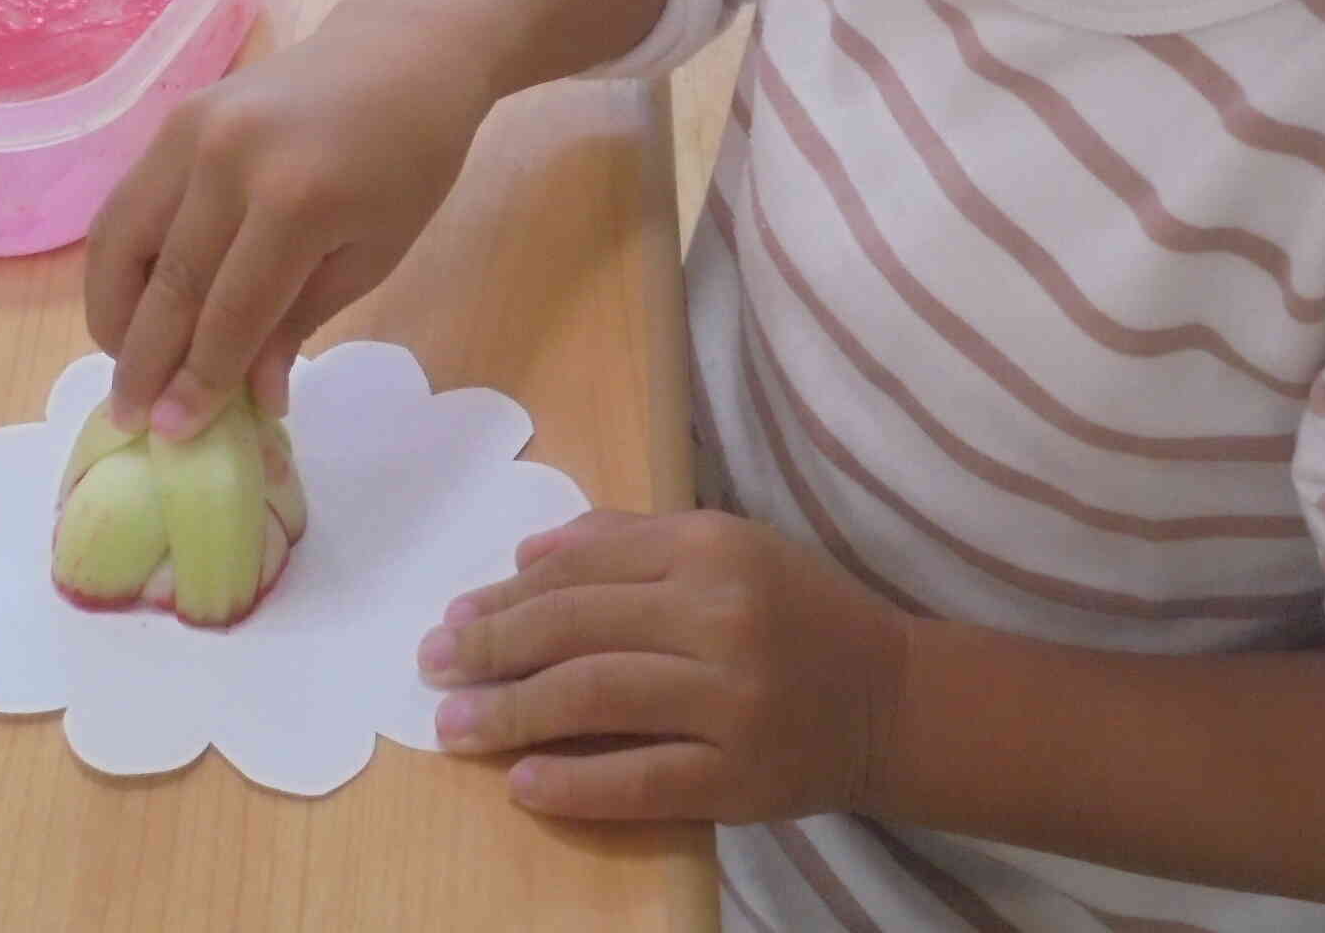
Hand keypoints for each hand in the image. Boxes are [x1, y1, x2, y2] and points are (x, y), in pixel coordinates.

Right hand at [85, 0, 496, 435]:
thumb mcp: (374, 255)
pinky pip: (126, 203)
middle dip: (145, 362)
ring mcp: (191, 131)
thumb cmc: (410, 160)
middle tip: (132, 420)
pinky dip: (118, 261)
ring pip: (121, 241)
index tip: (174, 435)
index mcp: (296, 199)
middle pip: (167, 283)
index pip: (228, 312)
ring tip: (124, 366)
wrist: (405, 52)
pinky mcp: (174, 117)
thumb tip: (249, 399)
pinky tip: (132, 304)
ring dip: (112, 313)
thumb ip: (299, 323)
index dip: (199, 380)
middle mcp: (228, 160)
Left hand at [416, 509, 911, 822]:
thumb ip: (632, 540)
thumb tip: (528, 551)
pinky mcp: (738, 774)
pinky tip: (521, 783)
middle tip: (432, 665)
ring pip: (593, 697)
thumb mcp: (729, 547)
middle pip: (574, 628)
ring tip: (452, 726)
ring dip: (509, 713)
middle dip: (489, 646)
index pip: (583, 565)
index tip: (453, 613)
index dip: (507, 591)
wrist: (891, 699)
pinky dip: (573, 782)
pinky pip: (638, 779)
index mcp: (712, 546)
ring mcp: (730, 699)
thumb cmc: (797, 612)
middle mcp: (719, 614)